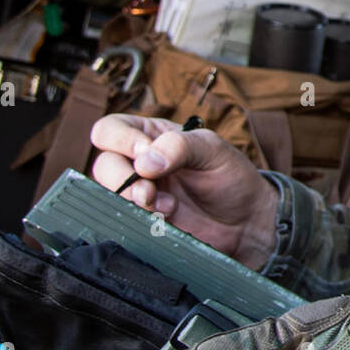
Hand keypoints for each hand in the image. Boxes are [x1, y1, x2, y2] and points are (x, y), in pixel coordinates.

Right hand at [89, 114, 279, 269]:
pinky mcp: (144, 219)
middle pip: (104, 164)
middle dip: (124, 179)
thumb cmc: (231, 177)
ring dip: (133, 200)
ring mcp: (140, 192)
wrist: (246, 221)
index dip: (121, 140)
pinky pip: (122, 218)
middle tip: (152, 188)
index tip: (146, 154)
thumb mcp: (212, 150)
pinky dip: (141, 218)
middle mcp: (139, 163)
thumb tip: (143, 161)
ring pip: (108, 193)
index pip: (110, 129)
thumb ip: (179, 147)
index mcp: (151, 135)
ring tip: (168, 206)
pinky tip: (167, 217)